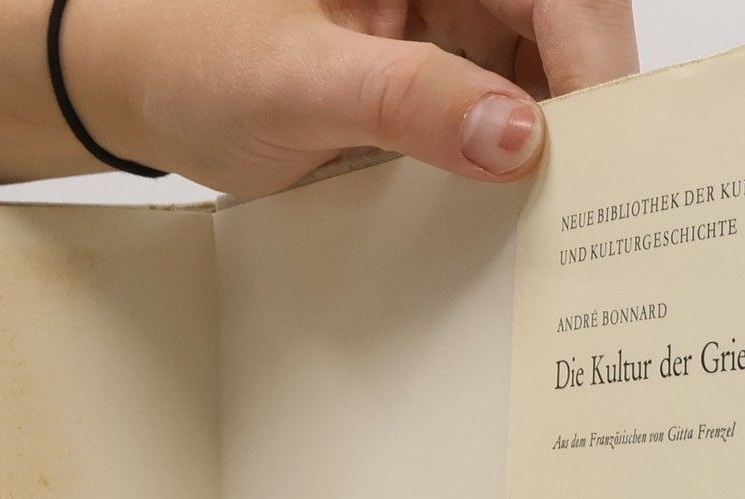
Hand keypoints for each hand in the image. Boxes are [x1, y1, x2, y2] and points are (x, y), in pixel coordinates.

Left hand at [64, 0, 638, 194]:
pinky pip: (494, 114)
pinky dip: (505, 165)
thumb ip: (407, 103)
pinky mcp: (430, 77)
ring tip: (554, 227)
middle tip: (592, 213)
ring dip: (550, 149)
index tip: (607, 155)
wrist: (138, 84)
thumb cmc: (197, 58)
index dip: (598, 68)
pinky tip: (507, 218)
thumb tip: (515, 137)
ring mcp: (448, 25)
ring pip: (541, 80)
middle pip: (567, 36)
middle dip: (585, 116)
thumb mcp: (299, 85)